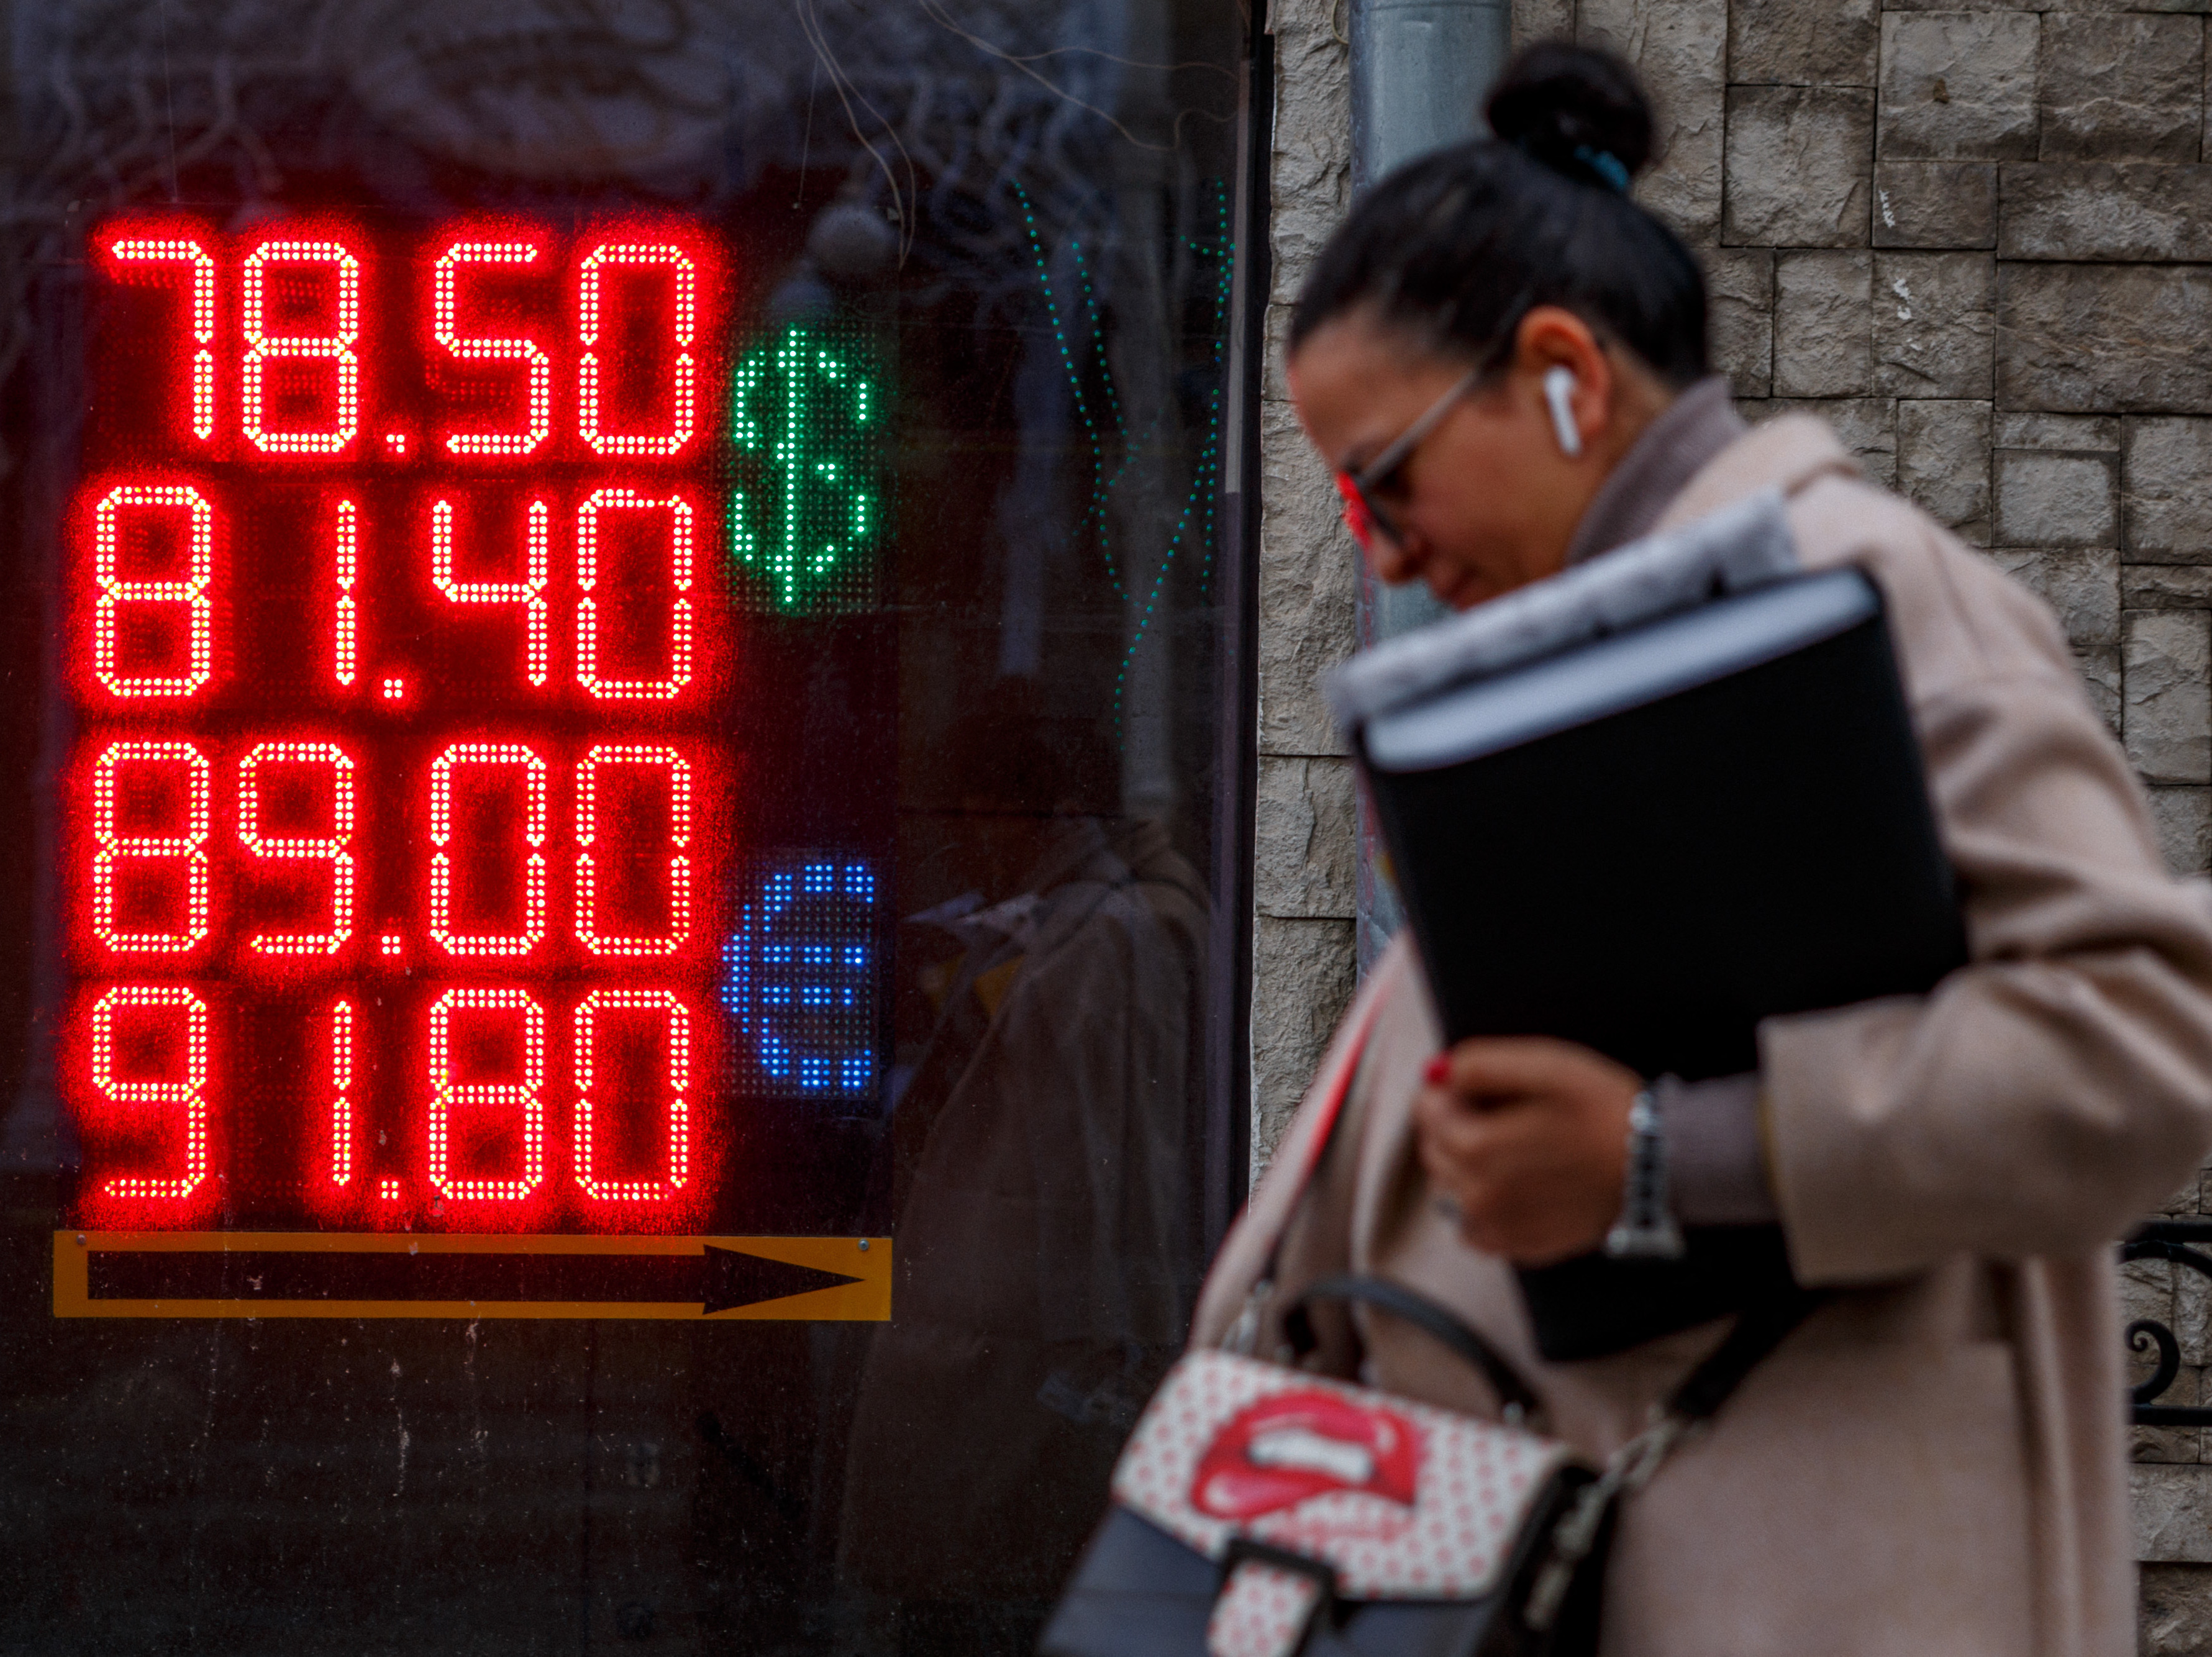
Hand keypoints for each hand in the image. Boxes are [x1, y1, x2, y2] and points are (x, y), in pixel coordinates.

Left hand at [1414, 1037, 1641, 1264]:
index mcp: (1476, 1148)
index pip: (1427, 1110)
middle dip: (1455, 1126)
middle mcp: (1476, 1196)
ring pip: (1449, 1188)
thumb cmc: (1604, 1111)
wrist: (1654, 1167)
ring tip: (1517, 1149)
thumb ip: (1482, 1064)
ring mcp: (1496, 1228)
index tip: (1486, 1089)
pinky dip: (1482, 1205)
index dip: (1453, 1091)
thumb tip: (1438, 1072)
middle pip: (1434, 1150)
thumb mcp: (1546, 1066)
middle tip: (1505, 1115)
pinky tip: (1515, 1185)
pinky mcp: (1517, 1247)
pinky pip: (1472, 1227)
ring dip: (1466, 1165)